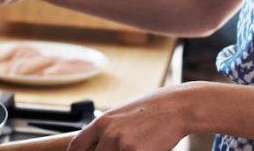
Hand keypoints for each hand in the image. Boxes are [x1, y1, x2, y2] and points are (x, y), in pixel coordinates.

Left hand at [67, 87, 188, 150]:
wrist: (175, 107)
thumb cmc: (150, 109)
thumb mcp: (121, 114)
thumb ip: (107, 130)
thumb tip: (96, 143)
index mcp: (102, 122)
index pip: (77, 146)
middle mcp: (109, 134)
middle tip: (119, 148)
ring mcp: (123, 146)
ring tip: (134, 145)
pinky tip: (144, 148)